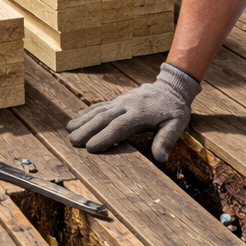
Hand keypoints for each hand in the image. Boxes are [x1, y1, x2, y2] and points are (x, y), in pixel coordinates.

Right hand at [66, 62, 200, 161]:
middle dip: (87, 130)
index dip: (105, 137)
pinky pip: (99, 106)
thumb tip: (161, 158)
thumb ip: (167, 139)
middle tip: (73, 142)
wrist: (171, 87)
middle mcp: (126, 105)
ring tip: (69, 131)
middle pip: (103, 118)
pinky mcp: (117, 100)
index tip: (91, 148)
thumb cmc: (174, 109)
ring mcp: (120, 101)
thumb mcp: (176, 124)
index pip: (119, 126)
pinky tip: (76, 120)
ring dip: (83, 121)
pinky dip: (86, 113)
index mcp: (140, 113)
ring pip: (98, 110)